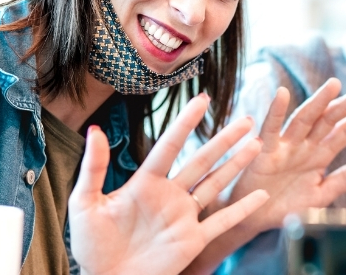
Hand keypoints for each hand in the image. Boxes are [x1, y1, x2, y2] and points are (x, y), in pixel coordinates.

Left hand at [68, 94, 269, 274]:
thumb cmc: (91, 245)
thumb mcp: (85, 203)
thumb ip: (94, 168)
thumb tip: (95, 131)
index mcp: (145, 183)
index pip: (170, 146)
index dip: (186, 123)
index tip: (202, 100)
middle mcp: (169, 195)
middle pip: (202, 160)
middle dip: (225, 139)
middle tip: (246, 119)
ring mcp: (183, 217)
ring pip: (216, 184)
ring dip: (236, 165)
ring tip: (257, 145)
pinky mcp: (192, 239)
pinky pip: (223, 222)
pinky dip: (243, 208)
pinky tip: (261, 195)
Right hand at [229, 78, 345, 233]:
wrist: (255, 218)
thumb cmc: (287, 205)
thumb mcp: (321, 194)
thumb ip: (345, 180)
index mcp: (320, 155)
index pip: (344, 133)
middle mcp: (305, 145)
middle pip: (327, 121)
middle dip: (344, 106)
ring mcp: (285, 146)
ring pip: (303, 119)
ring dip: (318, 102)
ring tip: (333, 85)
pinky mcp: (265, 152)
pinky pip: (270, 129)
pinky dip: (275, 112)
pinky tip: (282, 94)